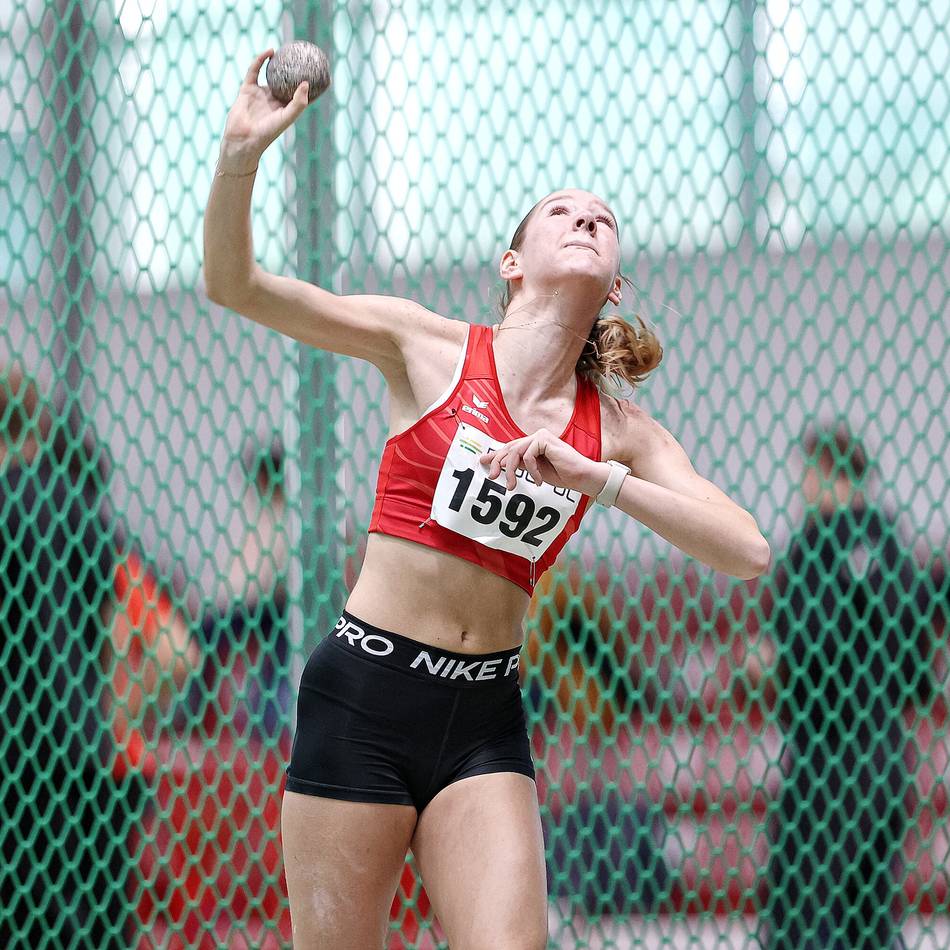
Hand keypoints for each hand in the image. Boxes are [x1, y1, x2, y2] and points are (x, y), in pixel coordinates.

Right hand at [218, 49, 311, 169]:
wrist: (243, 137)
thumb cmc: (267, 132)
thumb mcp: (287, 118)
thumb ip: (298, 103)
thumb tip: (306, 83)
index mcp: (285, 109)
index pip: (301, 96)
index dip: (311, 86)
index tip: (323, 75)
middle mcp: (274, 100)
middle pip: (286, 82)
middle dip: (295, 71)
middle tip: (305, 57)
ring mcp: (260, 94)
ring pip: (270, 75)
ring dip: (277, 63)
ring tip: (287, 50)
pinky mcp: (247, 88)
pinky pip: (255, 70)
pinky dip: (261, 60)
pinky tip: (271, 51)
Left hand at [480, 428, 610, 496]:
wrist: (581, 477)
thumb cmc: (562, 475)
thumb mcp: (534, 471)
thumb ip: (518, 465)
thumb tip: (499, 464)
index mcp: (533, 444)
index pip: (510, 448)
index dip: (495, 455)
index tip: (482, 461)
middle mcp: (536, 437)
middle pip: (508, 448)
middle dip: (497, 463)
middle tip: (491, 477)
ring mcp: (540, 436)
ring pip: (514, 452)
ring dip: (510, 471)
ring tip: (511, 486)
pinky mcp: (544, 439)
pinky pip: (527, 456)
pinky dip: (531, 470)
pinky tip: (539, 480)